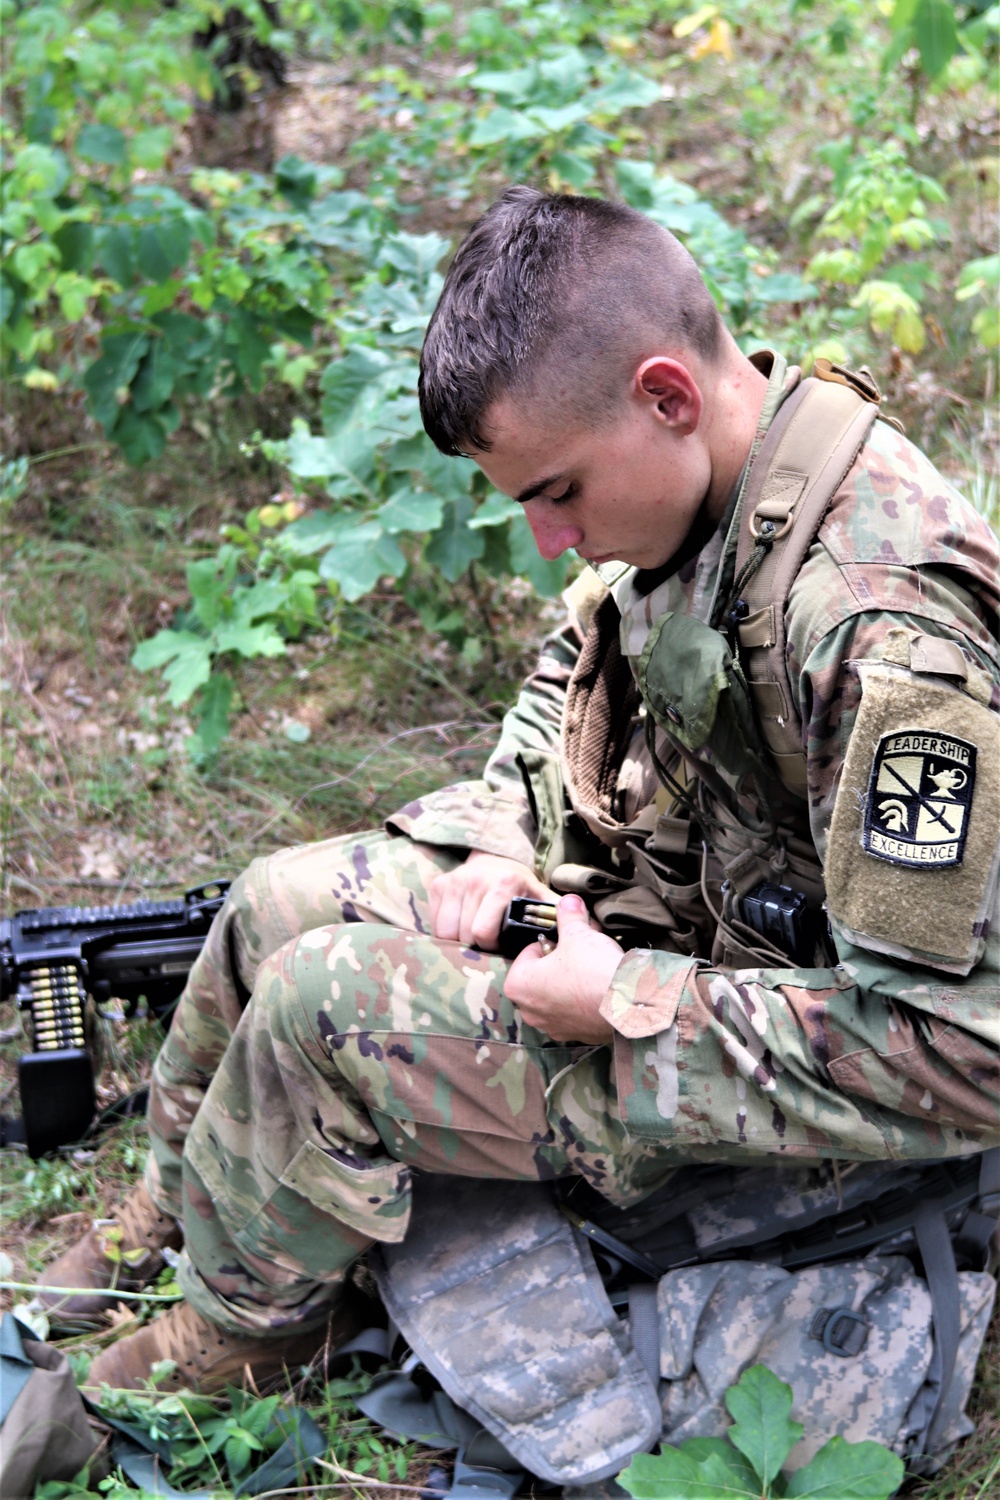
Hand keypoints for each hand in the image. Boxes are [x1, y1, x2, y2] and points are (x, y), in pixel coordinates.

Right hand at [429, 851, 555, 949]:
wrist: (497, 860)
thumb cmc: (521, 889)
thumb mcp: (541, 899)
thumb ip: (560, 916)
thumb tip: (592, 933)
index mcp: (503, 883)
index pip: (483, 932)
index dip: (490, 946)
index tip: (499, 944)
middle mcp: (475, 878)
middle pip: (463, 935)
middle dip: (475, 945)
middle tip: (487, 941)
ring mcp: (454, 880)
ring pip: (445, 931)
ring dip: (458, 939)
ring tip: (473, 934)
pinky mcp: (438, 884)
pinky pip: (434, 923)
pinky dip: (445, 930)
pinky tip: (460, 924)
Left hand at [503, 895, 621, 1043]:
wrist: (628, 1004)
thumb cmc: (593, 969)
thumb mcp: (578, 933)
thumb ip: (569, 915)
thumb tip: (569, 900)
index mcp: (518, 985)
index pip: (528, 952)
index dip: (550, 940)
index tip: (567, 938)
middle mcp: (530, 1011)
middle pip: (541, 975)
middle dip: (560, 961)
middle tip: (581, 948)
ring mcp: (553, 1027)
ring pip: (558, 994)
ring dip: (572, 980)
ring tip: (594, 966)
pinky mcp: (577, 1036)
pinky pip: (575, 1011)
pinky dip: (585, 1000)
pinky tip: (601, 987)